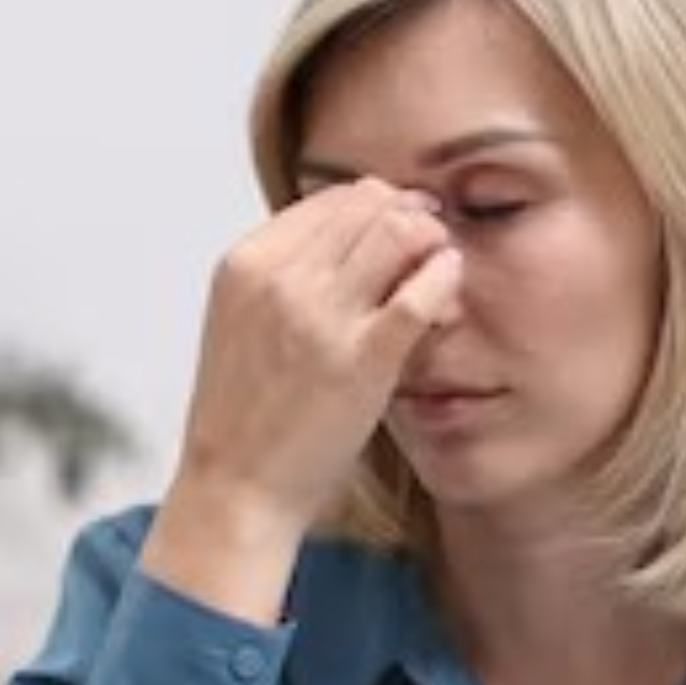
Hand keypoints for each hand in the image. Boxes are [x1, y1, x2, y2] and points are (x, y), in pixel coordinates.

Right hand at [143, 177, 462, 621]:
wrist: (237, 486)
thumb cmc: (245, 411)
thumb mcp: (243, 318)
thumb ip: (286, 270)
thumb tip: (350, 230)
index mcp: (247, 263)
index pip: (333, 198)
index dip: (379, 203)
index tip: (401, 222)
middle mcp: (281, 280)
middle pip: (371, 206)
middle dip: (411, 216)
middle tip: (431, 239)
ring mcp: (322, 318)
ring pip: (398, 234)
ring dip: (430, 242)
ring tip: (438, 267)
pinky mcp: (363, 360)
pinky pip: (420, 292)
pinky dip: (443, 276)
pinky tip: (448, 285)